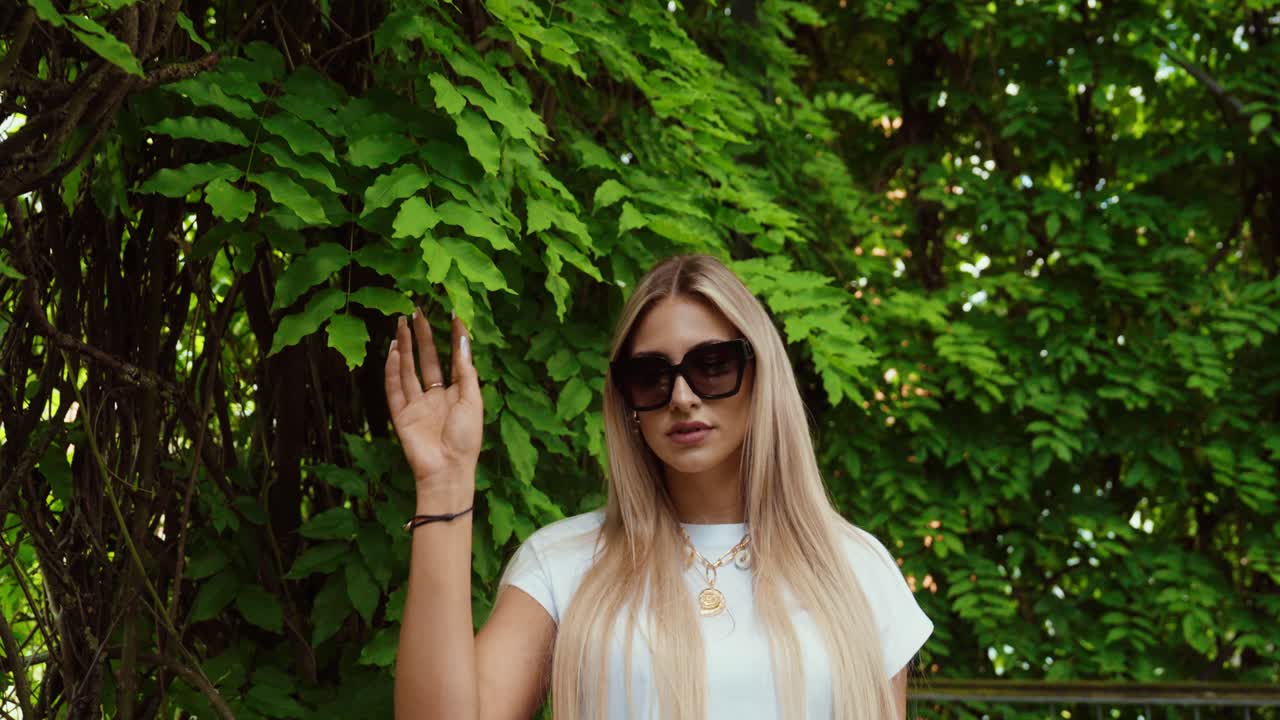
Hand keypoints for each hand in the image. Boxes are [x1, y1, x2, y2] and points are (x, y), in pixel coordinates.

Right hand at [384, 308, 482, 489]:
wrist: (448, 469)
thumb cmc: (466, 438)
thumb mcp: (472, 399)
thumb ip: (465, 369)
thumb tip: (462, 338)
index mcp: (457, 393)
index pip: (453, 358)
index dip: (452, 337)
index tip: (452, 314)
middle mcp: (435, 396)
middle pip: (426, 359)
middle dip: (422, 335)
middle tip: (416, 310)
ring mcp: (417, 404)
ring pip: (407, 369)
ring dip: (404, 346)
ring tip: (401, 323)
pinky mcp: (401, 414)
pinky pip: (394, 387)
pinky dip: (392, 369)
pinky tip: (393, 349)